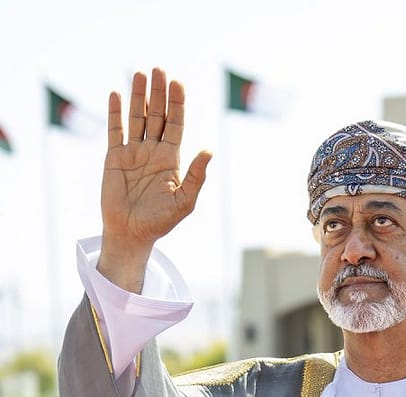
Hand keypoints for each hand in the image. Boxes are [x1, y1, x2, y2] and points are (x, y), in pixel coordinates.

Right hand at [98, 69, 211, 290]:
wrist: (132, 233)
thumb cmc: (160, 221)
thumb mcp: (184, 201)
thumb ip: (196, 176)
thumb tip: (208, 150)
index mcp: (171, 159)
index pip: (176, 125)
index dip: (177, 104)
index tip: (177, 83)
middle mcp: (153, 151)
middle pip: (157, 115)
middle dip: (159, 93)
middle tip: (159, 70)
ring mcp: (133, 152)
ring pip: (137, 118)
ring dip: (139, 96)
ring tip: (141, 74)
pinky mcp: (115, 157)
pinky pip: (115, 131)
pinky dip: (115, 113)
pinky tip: (116, 95)